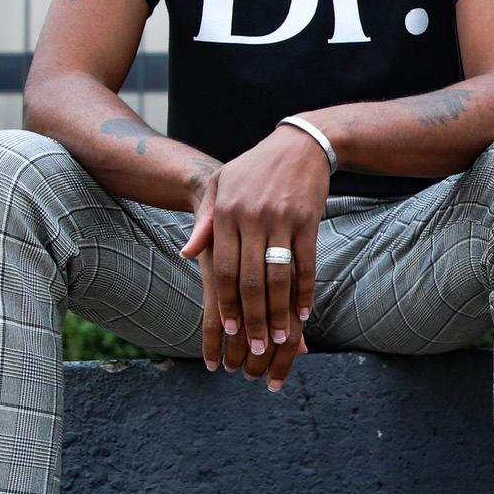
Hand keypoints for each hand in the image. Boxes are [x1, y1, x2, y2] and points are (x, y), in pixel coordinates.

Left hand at [180, 127, 328, 387]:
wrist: (301, 143)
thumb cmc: (256, 167)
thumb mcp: (222, 185)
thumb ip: (205, 221)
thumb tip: (186, 253)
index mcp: (227, 212)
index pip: (223, 269)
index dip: (227, 304)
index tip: (230, 332)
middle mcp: (252, 218)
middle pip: (250, 280)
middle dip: (252, 319)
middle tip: (254, 349)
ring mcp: (282, 220)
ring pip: (278, 277)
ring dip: (279, 313)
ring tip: (279, 339)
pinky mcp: (308, 221)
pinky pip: (307, 264)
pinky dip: (305, 291)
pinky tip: (304, 313)